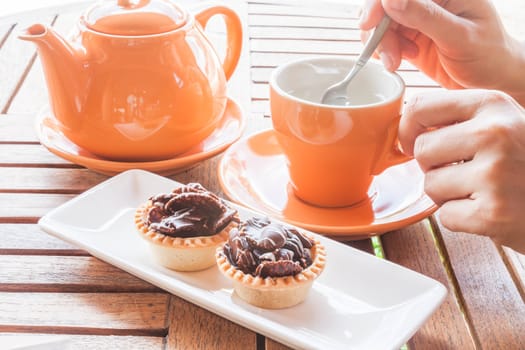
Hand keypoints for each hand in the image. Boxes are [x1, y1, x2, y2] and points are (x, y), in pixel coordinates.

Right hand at [360, 0, 524, 104]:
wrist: (492, 79)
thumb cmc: (488, 57)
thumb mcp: (460, 37)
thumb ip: (425, 17)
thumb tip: (391, 0)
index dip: (378, 4)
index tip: (369, 23)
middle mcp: (430, 0)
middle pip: (385, 5)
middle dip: (379, 31)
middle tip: (389, 57)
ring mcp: (418, 16)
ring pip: (381, 22)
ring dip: (381, 44)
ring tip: (395, 63)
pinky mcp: (411, 34)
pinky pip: (385, 37)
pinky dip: (385, 51)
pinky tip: (400, 60)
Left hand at [399, 89, 524, 252]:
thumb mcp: (506, 123)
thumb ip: (462, 119)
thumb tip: (405, 126)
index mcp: (494, 104)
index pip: (420, 106)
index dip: (408, 130)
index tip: (414, 143)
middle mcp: (494, 133)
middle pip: (421, 150)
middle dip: (435, 167)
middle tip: (466, 173)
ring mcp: (494, 173)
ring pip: (429, 185)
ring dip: (448, 195)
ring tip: (483, 192)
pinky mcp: (493, 212)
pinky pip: (445, 216)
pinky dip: (462, 220)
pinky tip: (491, 212)